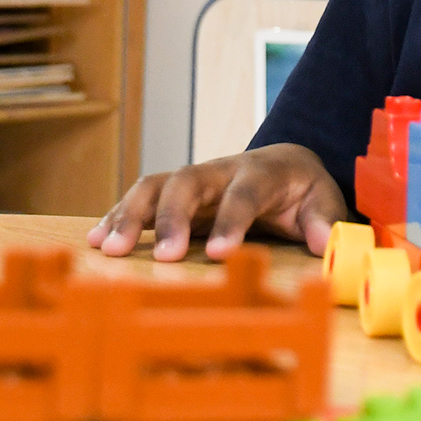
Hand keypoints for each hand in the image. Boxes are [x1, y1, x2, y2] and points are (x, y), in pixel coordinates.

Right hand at [86, 143, 347, 262]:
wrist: (285, 163)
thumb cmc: (303, 190)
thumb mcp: (324, 200)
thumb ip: (324, 220)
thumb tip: (322, 242)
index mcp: (262, 172)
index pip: (244, 194)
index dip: (231, 222)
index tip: (219, 254)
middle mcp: (221, 170)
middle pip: (187, 181)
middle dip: (172, 217)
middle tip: (163, 257)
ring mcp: (195, 179)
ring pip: (155, 185)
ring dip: (130, 215)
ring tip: (108, 249)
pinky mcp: (175, 193)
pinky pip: (141, 197)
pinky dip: (116, 216)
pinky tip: (96, 239)